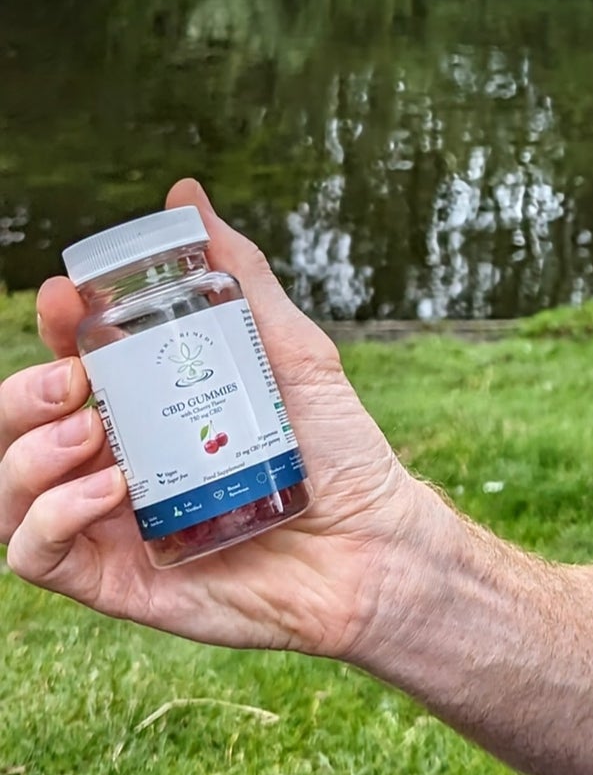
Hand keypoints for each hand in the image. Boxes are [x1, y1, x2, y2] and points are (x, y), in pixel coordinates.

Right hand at [0, 180, 430, 659]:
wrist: (374, 543)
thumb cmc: (338, 449)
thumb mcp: (290, 350)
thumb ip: (238, 276)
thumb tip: (186, 194)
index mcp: (146, 408)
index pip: (67, 362)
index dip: (52, 328)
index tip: (64, 297)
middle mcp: (114, 462)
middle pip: (18, 425)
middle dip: (24, 392)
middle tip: (78, 381)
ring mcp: (110, 523)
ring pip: (9, 487)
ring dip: (27, 452)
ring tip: (89, 435)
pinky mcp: (116, 580)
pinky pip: (36, 553)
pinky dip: (51, 516)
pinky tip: (109, 489)